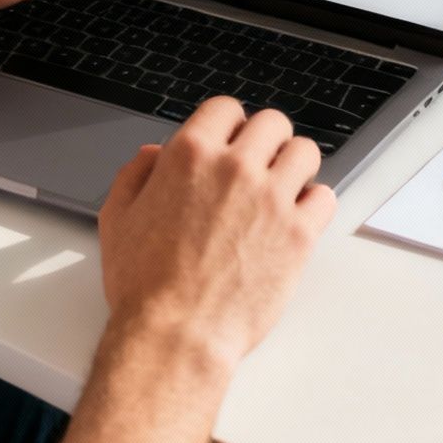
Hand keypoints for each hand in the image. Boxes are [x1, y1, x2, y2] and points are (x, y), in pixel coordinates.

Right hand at [96, 97, 337, 367]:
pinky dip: (314, 204)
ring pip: (305, 152)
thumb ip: (135, 175)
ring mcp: (272, 199)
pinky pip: (325, 197)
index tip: (230, 142)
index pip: (226, 108)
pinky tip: (297, 219)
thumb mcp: (117, 218)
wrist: (176, 334)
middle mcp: (235, 168)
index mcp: (190, 155)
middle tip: (259, 166)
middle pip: (272, 123)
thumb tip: (154, 155)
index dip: (228, 125)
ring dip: (295, 166)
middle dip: (265, 141)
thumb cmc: (144, 285)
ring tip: (284, 189)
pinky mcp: (299, 234)